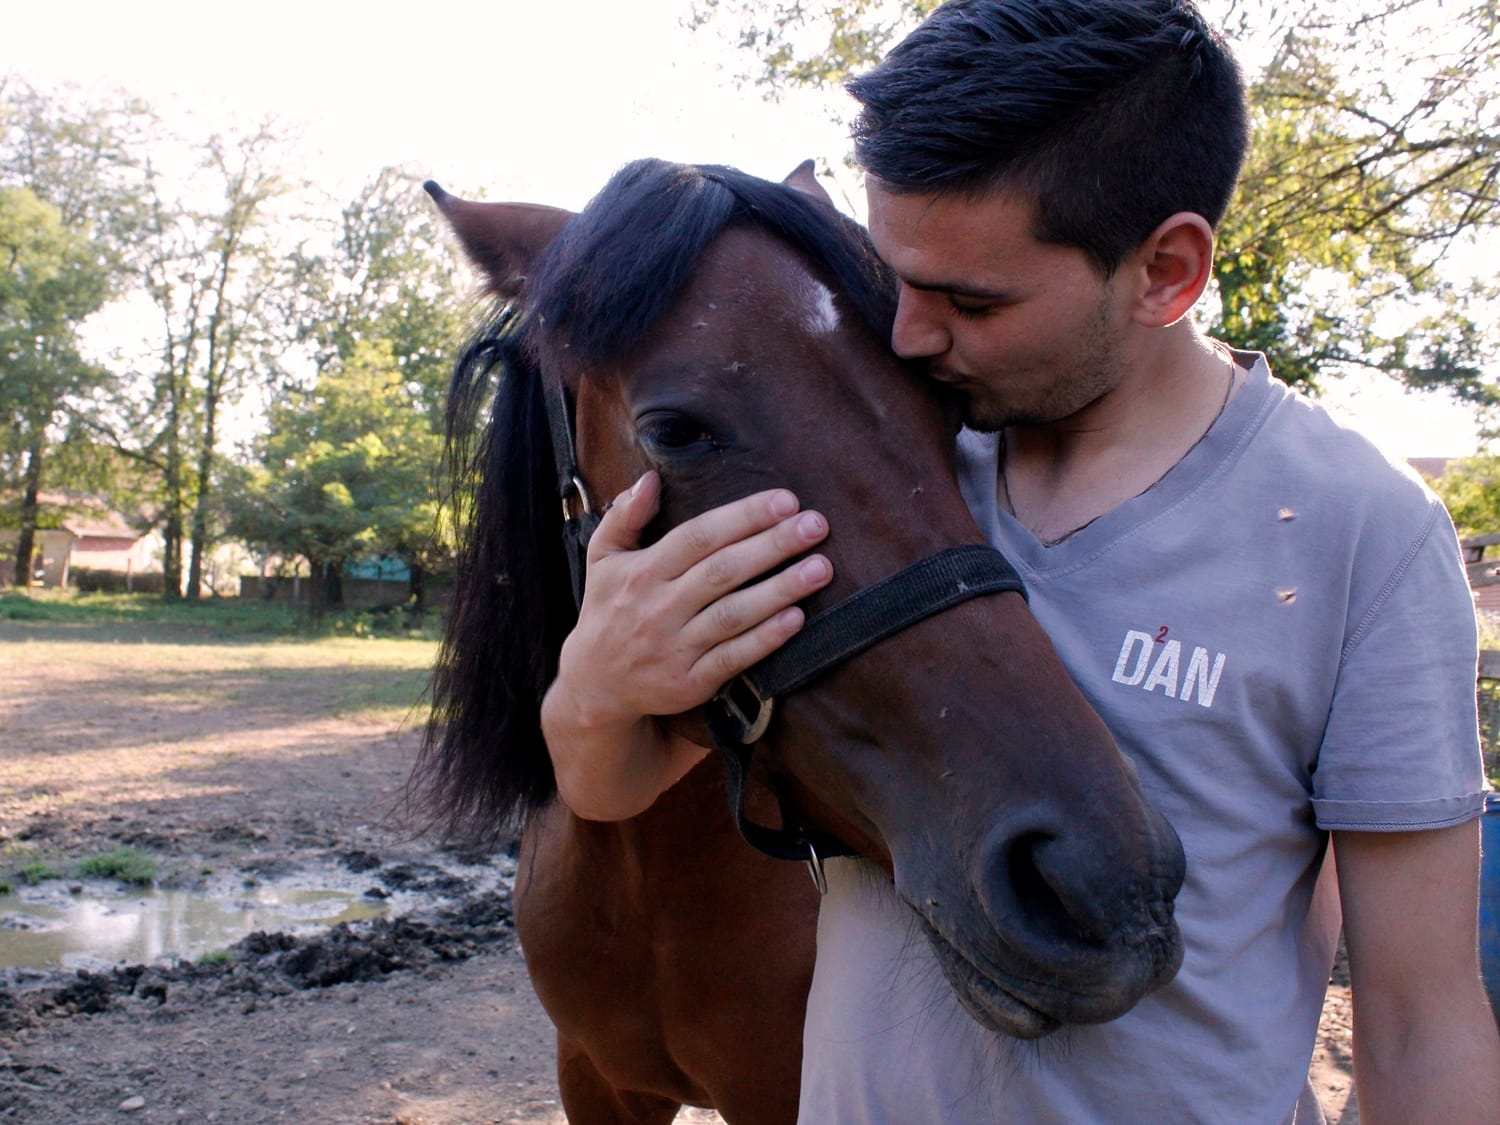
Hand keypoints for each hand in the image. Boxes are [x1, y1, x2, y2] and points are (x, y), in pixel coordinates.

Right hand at [540, 471, 831, 819]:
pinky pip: (732, 658)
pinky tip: (797, 619)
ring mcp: (674, 647)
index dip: (743, 517)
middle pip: (722, 571)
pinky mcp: (689, 682)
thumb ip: (625, 516)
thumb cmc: (607, 610)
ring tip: (820, 568)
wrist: (593, 685)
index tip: (785, 500)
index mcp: (642, 571)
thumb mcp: (602, 559)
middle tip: (816, 525)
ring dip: (780, 590)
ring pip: (733, 614)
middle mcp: (658, 608)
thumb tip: (651, 479)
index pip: (698, 536)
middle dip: (773, 545)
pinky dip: (765, 639)